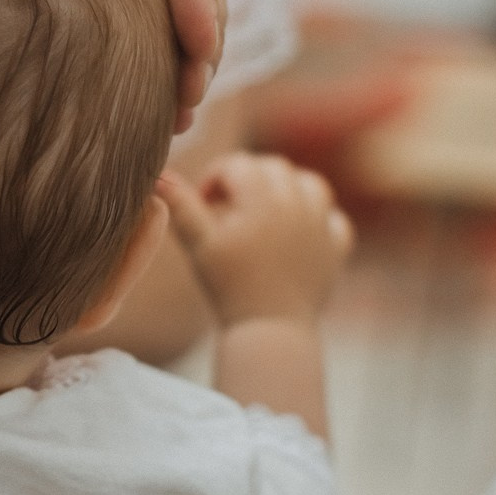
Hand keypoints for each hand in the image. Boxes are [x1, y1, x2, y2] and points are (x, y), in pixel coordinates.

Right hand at [163, 155, 351, 324]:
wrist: (270, 329)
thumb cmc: (229, 286)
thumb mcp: (199, 244)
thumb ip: (182, 206)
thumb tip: (159, 176)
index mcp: (263, 196)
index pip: (238, 165)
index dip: (215, 179)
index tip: (203, 204)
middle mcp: (298, 203)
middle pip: (274, 168)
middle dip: (250, 178)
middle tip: (230, 208)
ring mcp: (321, 225)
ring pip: (310, 185)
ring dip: (287, 189)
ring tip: (266, 211)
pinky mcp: (336, 248)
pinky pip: (334, 218)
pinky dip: (318, 218)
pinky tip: (299, 232)